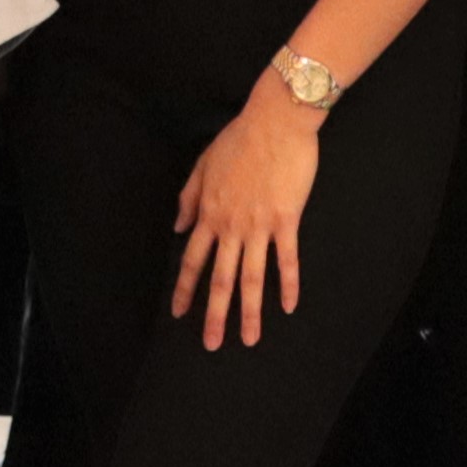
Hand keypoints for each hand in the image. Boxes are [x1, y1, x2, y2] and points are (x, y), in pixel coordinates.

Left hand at [169, 86, 320, 349]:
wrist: (275, 121)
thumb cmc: (239, 138)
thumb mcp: (203, 165)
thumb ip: (189, 198)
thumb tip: (178, 227)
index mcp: (209, 212)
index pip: (192, 259)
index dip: (185, 288)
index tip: (178, 313)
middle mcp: (231, 225)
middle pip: (220, 278)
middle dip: (214, 314)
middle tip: (211, 345)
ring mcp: (259, 225)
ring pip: (251, 277)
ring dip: (249, 312)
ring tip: (249, 340)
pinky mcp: (286, 220)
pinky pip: (286, 259)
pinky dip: (287, 285)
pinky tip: (288, 307)